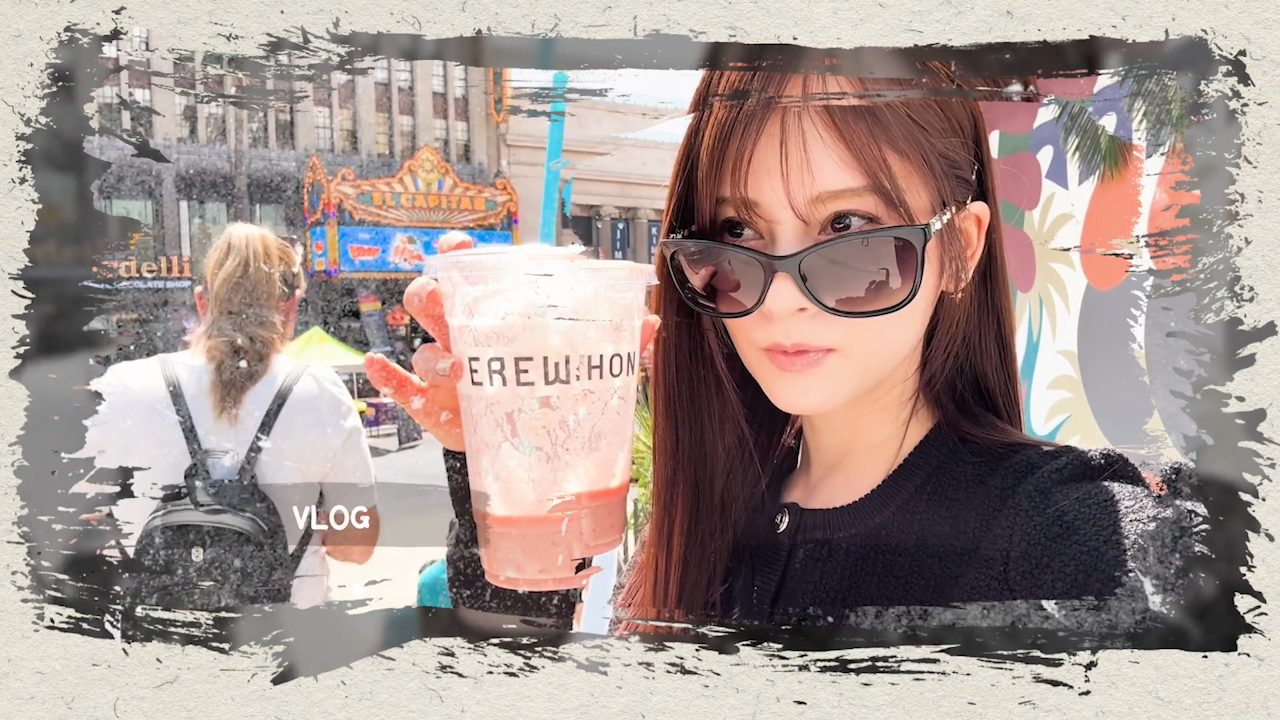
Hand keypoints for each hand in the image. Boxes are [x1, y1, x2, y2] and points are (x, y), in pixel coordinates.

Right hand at [364, 236, 660, 452]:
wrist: (532, 446)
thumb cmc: (553, 390)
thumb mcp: (585, 363)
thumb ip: (615, 342)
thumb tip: (651, 324)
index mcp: (496, 313)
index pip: (468, 270)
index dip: (456, 254)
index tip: (454, 247)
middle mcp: (463, 335)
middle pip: (431, 301)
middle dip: (432, 296)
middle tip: (443, 300)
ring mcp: (444, 372)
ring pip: (425, 351)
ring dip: (433, 354)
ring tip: (455, 366)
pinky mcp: (432, 408)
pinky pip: (402, 390)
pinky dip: (388, 379)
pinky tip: (379, 366)